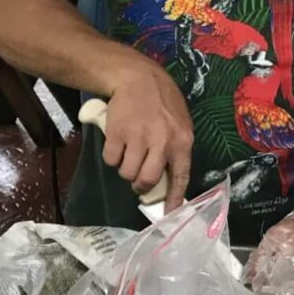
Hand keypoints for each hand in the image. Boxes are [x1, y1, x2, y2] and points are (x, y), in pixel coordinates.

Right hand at [101, 60, 191, 214]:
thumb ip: (175, 149)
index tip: (168, 215)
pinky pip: (111, 160)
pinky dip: (112, 156)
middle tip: (138, 180)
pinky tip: (117, 142)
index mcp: (182, 141)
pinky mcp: (117, 134)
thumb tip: (168, 179)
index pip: (180, 177)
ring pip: (127, 173)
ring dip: (125, 169)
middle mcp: (162, 142)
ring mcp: (138, 138)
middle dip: (140, 186)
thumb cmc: (162, 103)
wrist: (138, 78)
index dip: (173, 199)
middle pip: (147, 180)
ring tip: (128, 153)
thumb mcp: (179, 124)